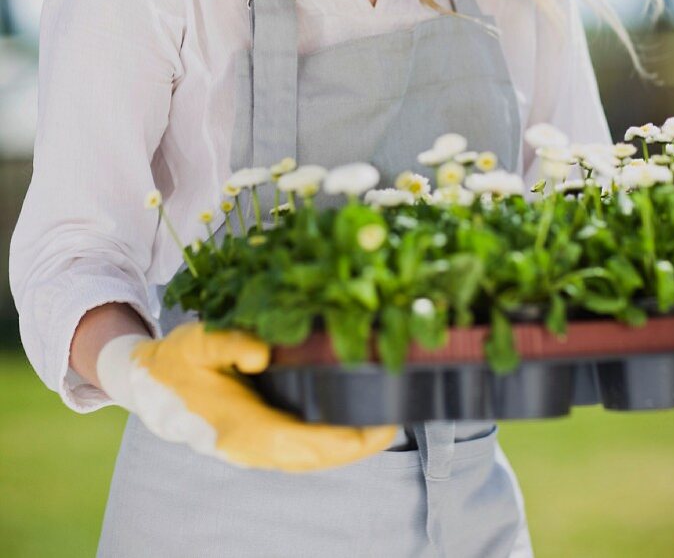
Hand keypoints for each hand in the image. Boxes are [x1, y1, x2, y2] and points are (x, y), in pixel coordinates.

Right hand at [96, 321, 397, 470]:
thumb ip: (230, 343)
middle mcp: (249, 448)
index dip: (343, 440)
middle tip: (395, 422)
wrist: (149, 384)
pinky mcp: (254, 443)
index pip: (301, 443)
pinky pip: (298, 452)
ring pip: (307, 461)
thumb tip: (264, 353)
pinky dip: (326, 445)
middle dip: (356, 447)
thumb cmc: (177, 361)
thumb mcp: (199, 341)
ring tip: (381, 425)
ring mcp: (251, 451)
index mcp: (238, 427)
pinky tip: (347, 426)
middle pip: (313, 459)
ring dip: (345, 449)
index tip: (379, 427)